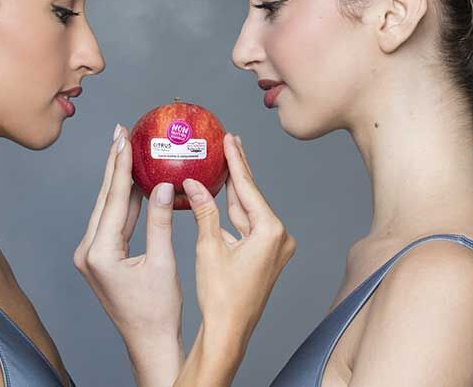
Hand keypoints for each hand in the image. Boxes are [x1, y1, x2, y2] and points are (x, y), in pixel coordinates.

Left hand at [73, 124, 183, 386]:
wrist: (148, 343)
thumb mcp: (163, 263)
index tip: (125, 138)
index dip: (121, 166)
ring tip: (127, 149)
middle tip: (121, 132)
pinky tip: (134, 183)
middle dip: (114, 164)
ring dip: (118, 181)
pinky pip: (112, 222)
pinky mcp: (99, 259)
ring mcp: (91, 256)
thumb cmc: (158, 311)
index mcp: (99, 253)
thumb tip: (161, 185)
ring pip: (107, 209)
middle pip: (104, 199)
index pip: (114, 199)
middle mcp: (88, 252)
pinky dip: (124, 202)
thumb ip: (159, 222)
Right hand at [183, 133, 296, 357]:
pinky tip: (222, 199)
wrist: (229, 332)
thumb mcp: (209, 248)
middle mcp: (280, 238)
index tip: (229, 139)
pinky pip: (249, 227)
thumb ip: (203, 212)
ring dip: (235, 192)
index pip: (248, 189)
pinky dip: (234, 214)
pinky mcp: (268, 256)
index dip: (236, 162)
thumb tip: (192, 184)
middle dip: (239, 170)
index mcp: (270, 232)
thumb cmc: (221, 296)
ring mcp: (276, 248)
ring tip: (225, 164)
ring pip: (250, 212)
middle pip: (252, 197)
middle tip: (231, 142)